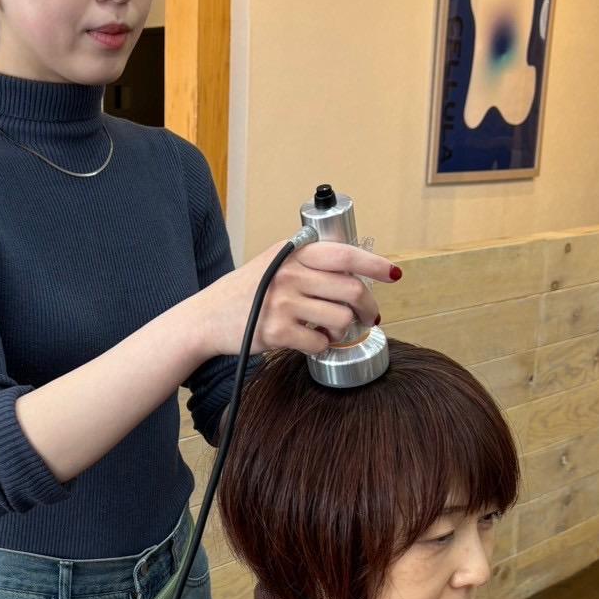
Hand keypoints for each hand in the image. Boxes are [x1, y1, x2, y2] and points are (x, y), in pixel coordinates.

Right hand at [194, 238, 399, 360]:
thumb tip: (355, 276)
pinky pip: (319, 343)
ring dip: (344, 329)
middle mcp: (289, 274)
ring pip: (340, 318)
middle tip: (368, 316)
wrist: (206, 318)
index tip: (393, 274)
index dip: (374, 264)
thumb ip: (308, 264)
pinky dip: (322, 346)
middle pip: (351, 289)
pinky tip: (311, 341)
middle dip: (368, 307)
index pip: (344, 254)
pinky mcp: (277, 332)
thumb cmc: (244, 293)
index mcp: (292, 252)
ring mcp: (283, 303)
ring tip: (332, 330)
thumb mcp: (274, 264)